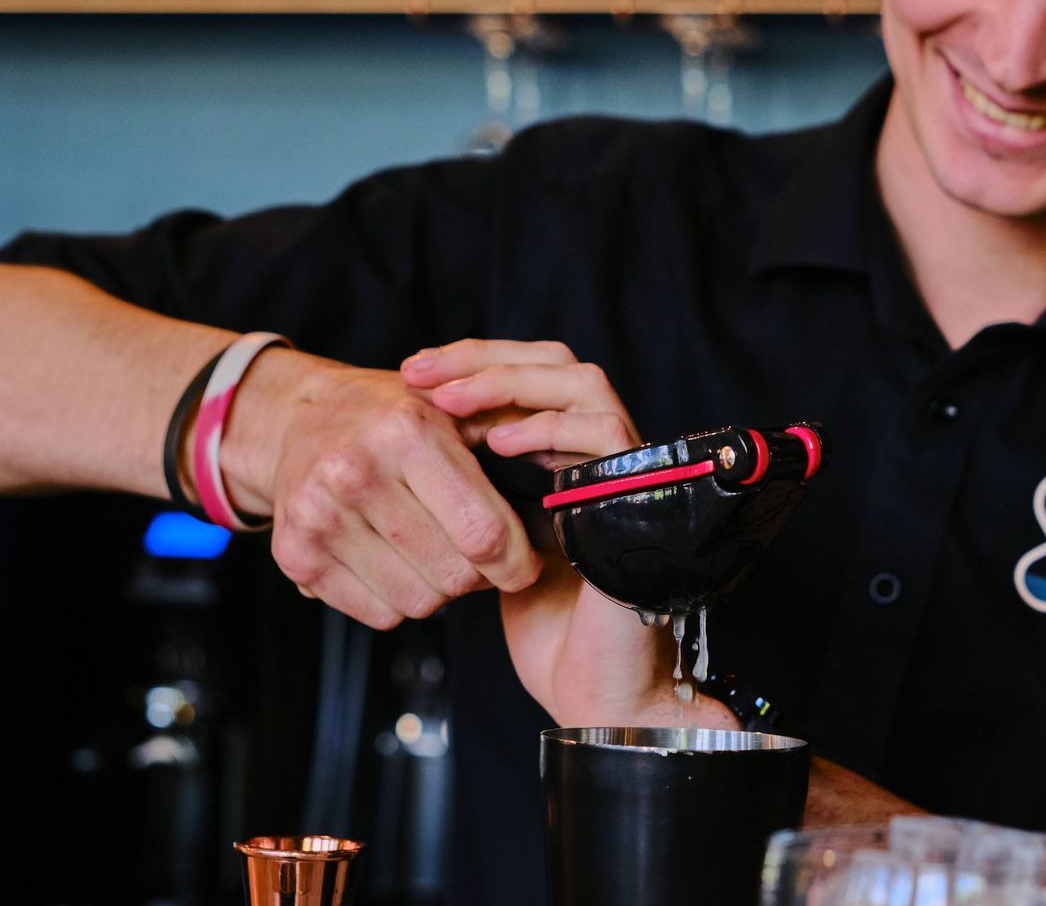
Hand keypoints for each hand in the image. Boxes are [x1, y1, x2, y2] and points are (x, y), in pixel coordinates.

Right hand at [214, 348, 541, 630]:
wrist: (298, 420)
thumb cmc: (390, 416)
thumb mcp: (452, 407)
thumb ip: (509, 445)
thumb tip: (573, 500)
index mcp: (405, 432)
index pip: (484, 532)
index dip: (517, 560)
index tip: (524, 562)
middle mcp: (355, 473)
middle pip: (456, 576)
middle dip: (481, 575)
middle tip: (479, 554)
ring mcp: (319, 518)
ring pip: (419, 601)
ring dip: (441, 588)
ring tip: (436, 550)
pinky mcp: (295, 556)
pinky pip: (378, 613)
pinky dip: (399, 598)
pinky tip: (397, 560)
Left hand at [402, 339, 737, 729]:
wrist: (598, 689)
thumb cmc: (551, 633)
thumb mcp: (493, 551)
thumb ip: (475, 504)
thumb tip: (408, 464)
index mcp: (571, 459)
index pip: (531, 377)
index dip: (475, 365)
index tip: (412, 377)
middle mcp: (603, 454)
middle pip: (557, 362)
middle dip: (483, 357)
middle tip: (419, 371)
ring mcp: (625, 469)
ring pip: (582, 382)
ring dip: (509, 382)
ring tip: (449, 402)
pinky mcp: (637, 493)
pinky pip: (601, 432)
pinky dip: (547, 428)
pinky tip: (497, 444)